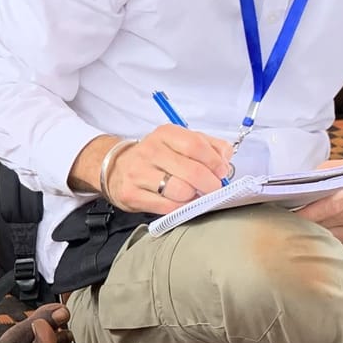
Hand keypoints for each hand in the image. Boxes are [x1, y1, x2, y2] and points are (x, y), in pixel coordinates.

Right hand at [101, 127, 234, 213]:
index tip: (222, 172)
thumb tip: (225, 161)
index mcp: (165, 134)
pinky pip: (168, 207)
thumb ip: (209, 146)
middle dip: (210, 185)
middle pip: (192, 172)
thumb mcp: (180, 142)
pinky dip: (181, 208)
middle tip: (213, 189)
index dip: (215, 162)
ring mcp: (138, 173)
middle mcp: (150, 151)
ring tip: (194, 195)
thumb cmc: (156, 157)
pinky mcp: (132, 195)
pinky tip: (182, 203)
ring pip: (181, 192)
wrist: (117, 169)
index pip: (196, 146)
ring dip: (194, 198)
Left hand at [295, 168, 342, 256]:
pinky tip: (329, 230)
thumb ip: (321, 174)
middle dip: (305, 223)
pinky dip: (330, 239)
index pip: (322, 209)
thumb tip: (297, 184)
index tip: (286, 214)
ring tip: (311, 224)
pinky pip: (338, 246)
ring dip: (316, 233)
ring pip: (327, 239)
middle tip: (291, 218)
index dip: (302, 214)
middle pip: (320, 226)